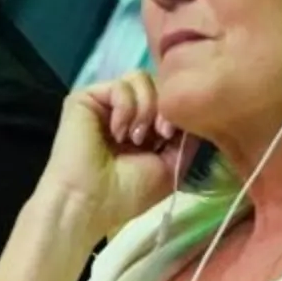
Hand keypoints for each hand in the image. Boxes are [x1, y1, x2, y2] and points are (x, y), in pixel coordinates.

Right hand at [38, 71, 191, 240]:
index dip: (177, 111)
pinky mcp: (87, 97)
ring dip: (146, 108)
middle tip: (161, 136)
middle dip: (164, 108)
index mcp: (143, 127)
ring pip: (141, 78)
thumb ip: (185, 139)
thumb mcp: (169, 167)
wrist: (90, 202)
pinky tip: (119, 132)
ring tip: (136, 138)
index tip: (173, 136)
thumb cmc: (127, 193)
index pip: (168, 99)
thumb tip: (194, 112)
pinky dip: (126, 108)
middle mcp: (124, 111)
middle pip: (157, 84)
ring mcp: (105, 103)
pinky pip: (121, 85)